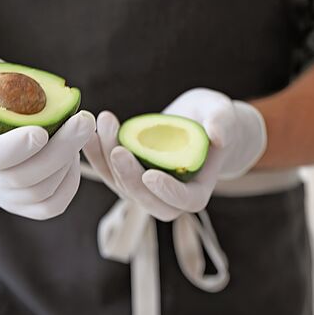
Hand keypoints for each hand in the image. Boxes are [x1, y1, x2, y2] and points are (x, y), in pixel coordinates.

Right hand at [0, 42, 95, 219]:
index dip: (12, 149)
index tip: (40, 131)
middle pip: (22, 178)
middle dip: (58, 150)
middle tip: (84, 120)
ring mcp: (6, 196)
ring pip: (42, 192)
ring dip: (68, 161)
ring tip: (79, 129)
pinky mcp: (27, 204)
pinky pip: (53, 205)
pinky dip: (70, 182)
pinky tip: (75, 155)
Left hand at [83, 88, 265, 220]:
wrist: (196, 120)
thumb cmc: (214, 118)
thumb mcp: (223, 113)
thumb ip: (223, 123)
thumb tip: (217, 136)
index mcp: (197, 192)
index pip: (184, 201)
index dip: (168, 192)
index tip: (151, 174)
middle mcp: (168, 198)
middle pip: (146, 200)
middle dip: (129, 177)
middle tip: (118, 149)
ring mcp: (144, 190)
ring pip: (122, 184)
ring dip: (108, 159)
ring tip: (105, 124)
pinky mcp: (127, 176)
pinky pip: (108, 170)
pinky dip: (96, 153)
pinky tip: (89, 131)